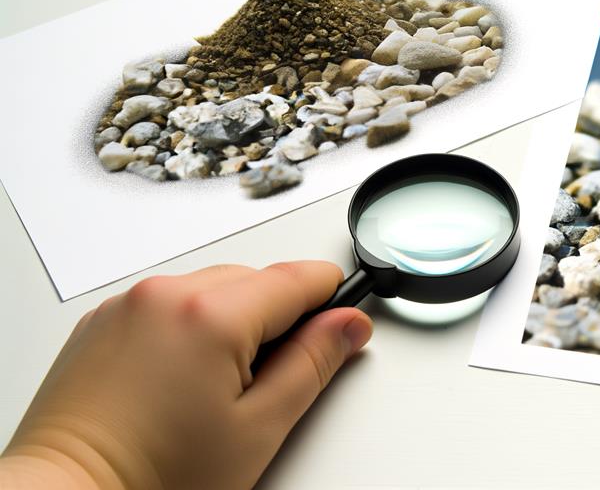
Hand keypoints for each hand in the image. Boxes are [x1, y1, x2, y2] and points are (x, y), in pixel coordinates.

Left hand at [0, 261, 372, 488]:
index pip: (297, 278)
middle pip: (255, 280)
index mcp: (210, 315)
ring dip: (232, 320)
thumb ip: (313, 364)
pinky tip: (182, 379)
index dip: (332, 296)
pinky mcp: (104, 319)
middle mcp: (165, 294)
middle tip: (273, 379)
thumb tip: (346, 325)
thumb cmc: (152, 476)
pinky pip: (169, 302)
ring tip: (218, 388)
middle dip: (278, 317)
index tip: (345, 317)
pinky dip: (189, 327)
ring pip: (212, 287)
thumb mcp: (260, 427)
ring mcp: (129, 304)